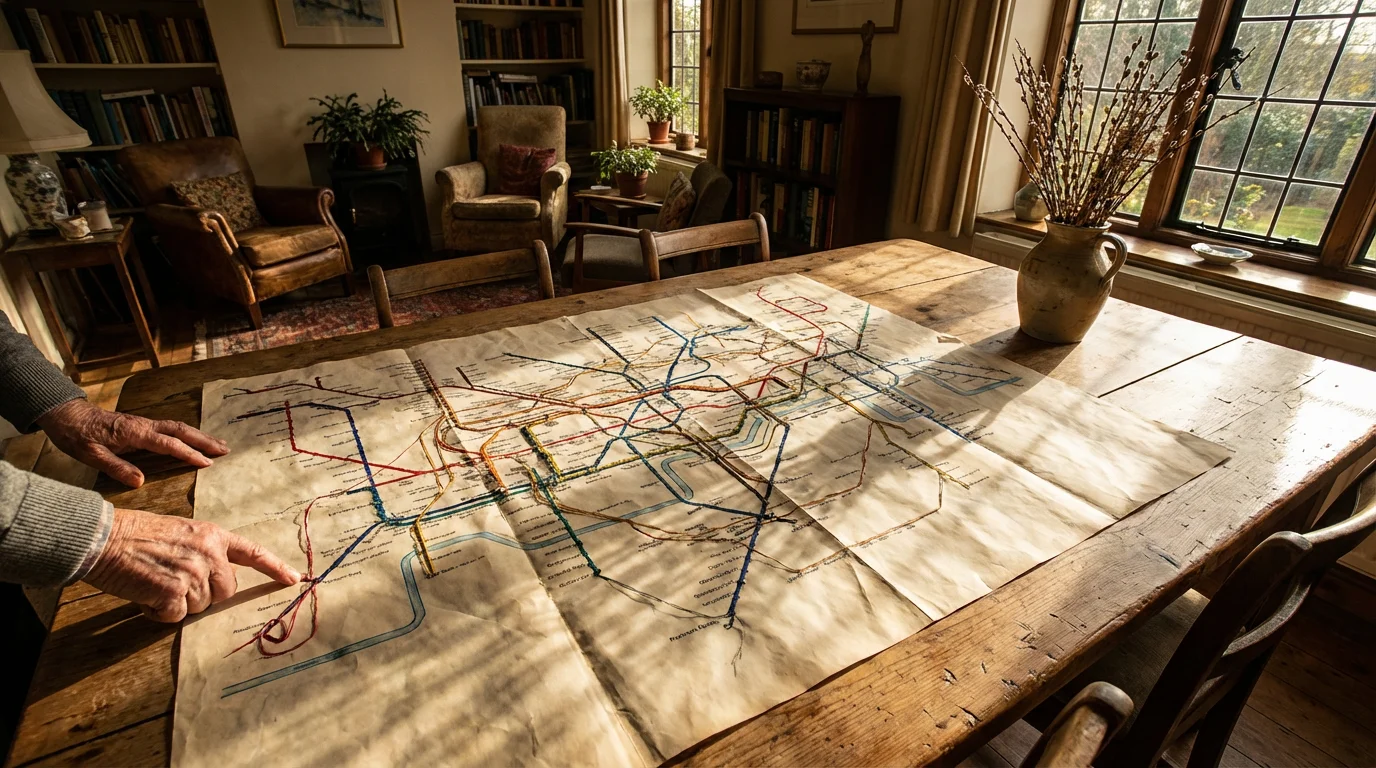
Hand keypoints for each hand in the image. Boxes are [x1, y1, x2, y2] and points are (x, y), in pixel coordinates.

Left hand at [36, 399, 228, 487]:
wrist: (67, 415)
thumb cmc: (77, 436)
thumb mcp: (91, 456)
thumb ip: (116, 468)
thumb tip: (140, 482)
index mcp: (134, 433)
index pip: (168, 444)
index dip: (188, 454)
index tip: (206, 463)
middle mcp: (144, 425)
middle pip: (181, 430)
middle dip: (204, 440)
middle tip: (226, 449)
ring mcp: (144, 423)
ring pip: (179, 427)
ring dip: (200, 435)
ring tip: (219, 444)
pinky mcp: (143, 425)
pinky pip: (171, 428)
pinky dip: (188, 434)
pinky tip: (196, 439)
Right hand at [85, 509, 300, 622]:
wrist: (105, 538)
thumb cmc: (137, 535)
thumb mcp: (180, 532)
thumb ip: (203, 551)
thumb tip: (214, 579)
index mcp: (212, 535)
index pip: (252, 552)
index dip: (274, 568)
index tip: (294, 579)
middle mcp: (209, 554)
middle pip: (226, 590)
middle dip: (204, 594)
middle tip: (174, 582)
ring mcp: (193, 574)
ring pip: (200, 606)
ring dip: (178, 603)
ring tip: (155, 582)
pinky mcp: (174, 593)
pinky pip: (176, 617)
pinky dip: (159, 613)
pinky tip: (146, 595)